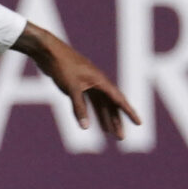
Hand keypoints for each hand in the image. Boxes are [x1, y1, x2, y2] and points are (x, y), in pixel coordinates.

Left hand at [19, 24, 141, 140]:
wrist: (48, 51)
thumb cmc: (62, 66)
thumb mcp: (72, 88)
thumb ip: (79, 108)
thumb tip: (85, 127)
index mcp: (101, 81)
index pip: (119, 100)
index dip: (129, 112)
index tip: (139, 123)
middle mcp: (97, 82)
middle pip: (111, 105)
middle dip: (116, 121)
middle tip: (121, 137)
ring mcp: (88, 83)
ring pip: (101, 104)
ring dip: (105, 118)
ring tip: (110, 134)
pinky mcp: (78, 84)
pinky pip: (89, 102)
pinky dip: (91, 112)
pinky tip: (92, 122)